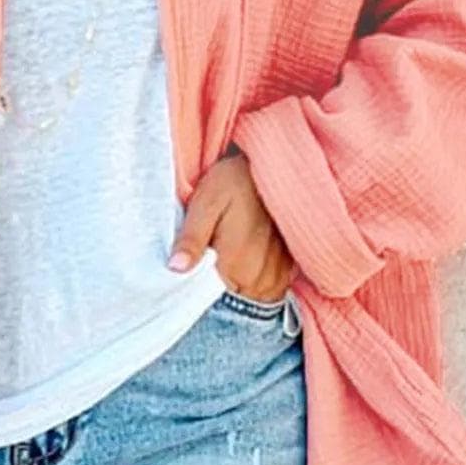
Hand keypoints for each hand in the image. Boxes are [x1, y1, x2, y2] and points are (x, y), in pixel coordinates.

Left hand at [167, 149, 295, 299]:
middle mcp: (260, 274)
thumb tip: (175, 269)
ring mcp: (279, 272)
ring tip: (234, 253)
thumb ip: (192, 238)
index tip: (195, 270)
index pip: (213, 297)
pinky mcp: (290, 265)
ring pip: (254, 296)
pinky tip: (249, 257)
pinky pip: (272, 288)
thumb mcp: (205, 203)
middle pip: (234, 299)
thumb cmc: (233, 182)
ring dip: (242, 284)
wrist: (270, 165)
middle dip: (220, 285)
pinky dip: (259, 279)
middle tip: (214, 255)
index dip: (200, 288)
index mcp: (236, 263)